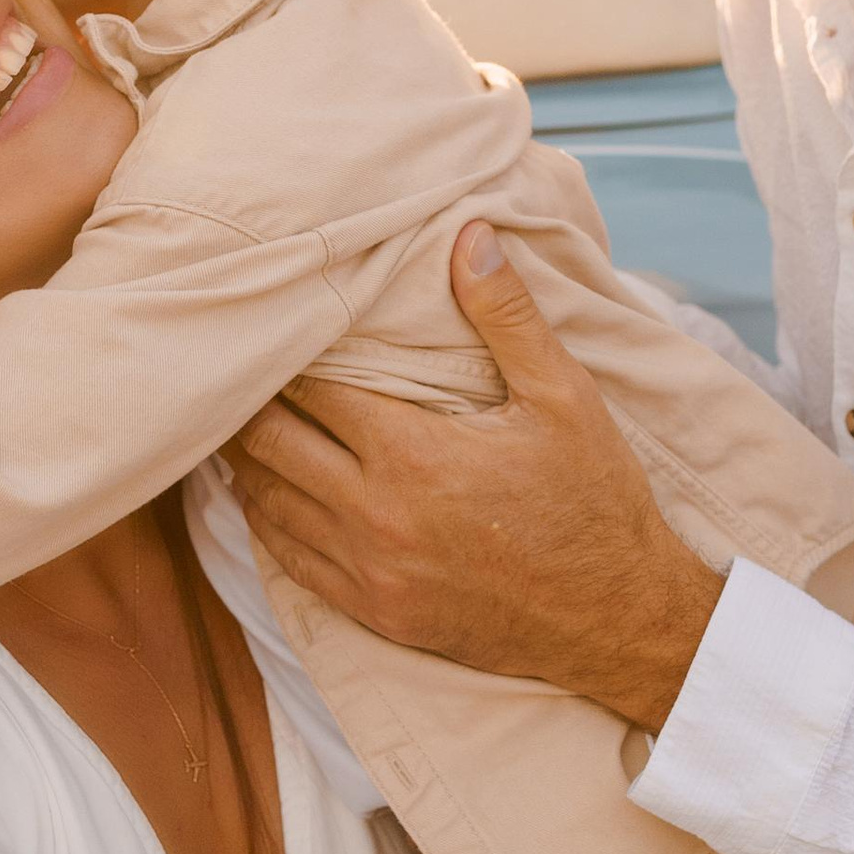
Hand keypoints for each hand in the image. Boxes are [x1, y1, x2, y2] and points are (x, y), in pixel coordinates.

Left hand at [228, 223, 722, 731]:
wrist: (615, 618)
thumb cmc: (593, 500)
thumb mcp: (564, 397)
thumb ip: (507, 315)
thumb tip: (470, 235)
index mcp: (415, 454)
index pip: (310, 386)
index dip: (287, 349)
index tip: (278, 320)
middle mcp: (376, 514)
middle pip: (269, 442)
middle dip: (248, 399)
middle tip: (238, 365)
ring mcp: (369, 570)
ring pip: (267, 503)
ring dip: (249, 458)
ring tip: (240, 418)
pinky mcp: (373, 610)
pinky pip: (289, 559)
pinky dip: (268, 517)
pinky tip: (266, 490)